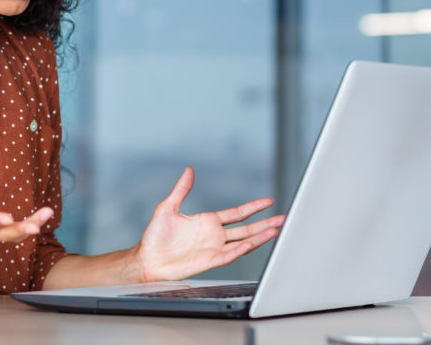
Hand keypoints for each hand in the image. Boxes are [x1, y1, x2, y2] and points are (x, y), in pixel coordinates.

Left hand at [132, 166, 283, 282]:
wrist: (148, 258)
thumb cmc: (156, 236)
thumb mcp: (168, 207)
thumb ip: (181, 189)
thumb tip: (188, 170)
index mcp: (208, 222)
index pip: (237, 213)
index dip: (253, 207)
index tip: (268, 202)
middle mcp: (214, 235)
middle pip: (246, 228)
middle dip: (264, 223)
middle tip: (282, 218)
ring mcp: (214, 248)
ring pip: (243, 242)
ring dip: (259, 236)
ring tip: (276, 230)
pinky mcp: (209, 261)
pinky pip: (230, 255)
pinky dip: (242, 249)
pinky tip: (253, 243)